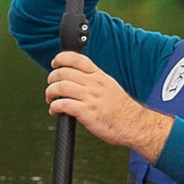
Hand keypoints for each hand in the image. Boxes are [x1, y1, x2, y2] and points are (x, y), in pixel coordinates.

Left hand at [46, 51, 173, 159]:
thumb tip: (77, 78)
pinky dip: (54, 106)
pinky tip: (54, 111)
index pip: (77, 59)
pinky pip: (63, 104)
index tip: (54, 64)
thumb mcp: (109, 86)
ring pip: (61, 86)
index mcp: (99, 76)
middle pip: (64, 72)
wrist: (133, 124)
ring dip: (50, 92)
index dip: (61, 59)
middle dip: (51, 78)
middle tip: (51, 87)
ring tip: (50, 99)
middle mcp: (94, 84)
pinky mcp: (86, 112)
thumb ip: (94, 80)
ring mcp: (90, 97)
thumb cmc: (121, 109)